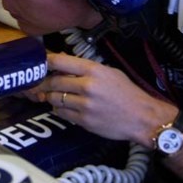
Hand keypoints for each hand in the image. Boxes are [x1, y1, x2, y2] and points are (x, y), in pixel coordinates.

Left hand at [24, 52, 175, 145]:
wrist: (142, 118)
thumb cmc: (127, 93)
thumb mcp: (109, 72)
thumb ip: (86, 68)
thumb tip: (64, 63)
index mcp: (94, 70)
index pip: (60, 62)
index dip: (46, 61)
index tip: (40, 62)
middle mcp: (87, 86)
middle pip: (54, 82)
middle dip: (45, 83)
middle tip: (41, 83)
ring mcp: (85, 105)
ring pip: (55, 99)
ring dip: (51, 97)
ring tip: (53, 95)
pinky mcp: (84, 121)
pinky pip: (62, 113)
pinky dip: (59, 109)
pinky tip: (64, 107)